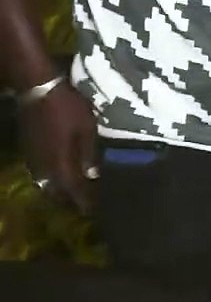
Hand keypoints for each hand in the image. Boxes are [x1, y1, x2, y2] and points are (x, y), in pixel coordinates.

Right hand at [19, 81, 97, 212]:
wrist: (37, 89)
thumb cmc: (67, 107)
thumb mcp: (86, 129)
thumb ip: (88, 154)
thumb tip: (91, 176)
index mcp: (60, 163)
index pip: (71, 190)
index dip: (82, 201)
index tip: (91, 212)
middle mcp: (43, 166)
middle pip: (55, 191)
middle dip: (68, 200)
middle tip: (82, 205)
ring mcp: (33, 157)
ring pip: (44, 182)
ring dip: (57, 190)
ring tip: (71, 193)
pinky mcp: (28, 149)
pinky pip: (38, 172)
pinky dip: (49, 178)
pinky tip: (57, 175)